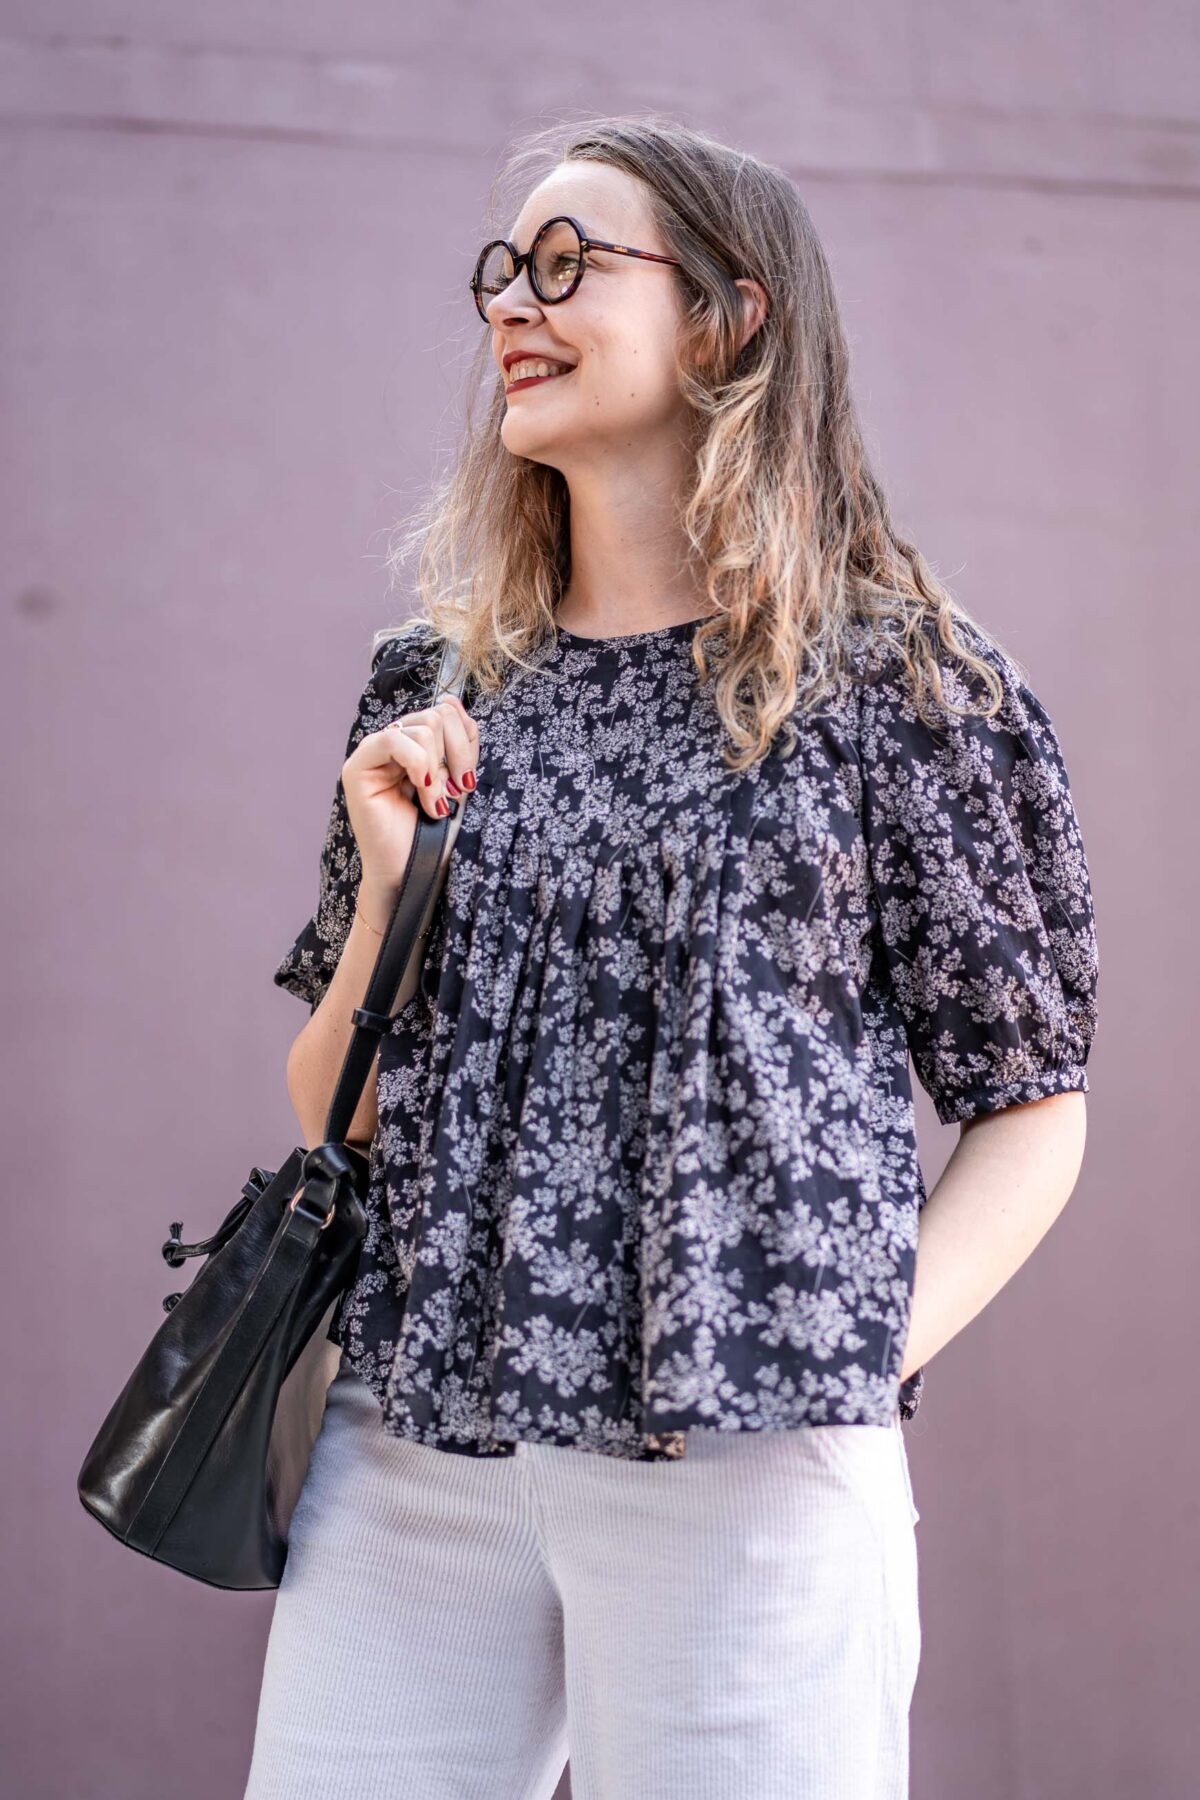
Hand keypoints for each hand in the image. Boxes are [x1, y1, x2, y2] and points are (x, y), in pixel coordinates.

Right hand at [341, 690, 478, 900]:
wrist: (414, 874)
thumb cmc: (436, 836)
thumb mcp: (458, 782)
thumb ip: (460, 743)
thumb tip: (452, 701)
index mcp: (418, 744)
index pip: (447, 712)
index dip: (466, 741)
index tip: (468, 781)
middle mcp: (395, 743)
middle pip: (437, 714)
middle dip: (457, 755)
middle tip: (456, 792)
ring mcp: (374, 753)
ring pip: (423, 727)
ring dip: (438, 771)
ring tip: (436, 804)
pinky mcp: (357, 768)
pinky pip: (392, 740)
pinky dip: (418, 765)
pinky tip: (423, 794)